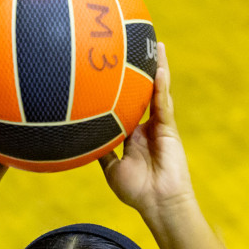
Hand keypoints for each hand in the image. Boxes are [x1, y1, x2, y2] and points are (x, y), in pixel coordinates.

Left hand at [98, 42, 194, 222]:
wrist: (158, 203)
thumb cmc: (136, 191)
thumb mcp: (111, 169)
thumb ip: (101, 151)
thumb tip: (80, 138)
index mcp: (132, 134)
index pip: (126, 104)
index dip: (122, 88)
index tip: (113, 69)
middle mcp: (146, 126)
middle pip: (144, 92)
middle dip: (143, 70)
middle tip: (137, 45)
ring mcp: (159, 125)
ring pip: (157, 91)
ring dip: (158, 69)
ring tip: (156, 45)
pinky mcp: (169, 129)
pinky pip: (163, 104)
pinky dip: (161, 87)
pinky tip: (158, 70)